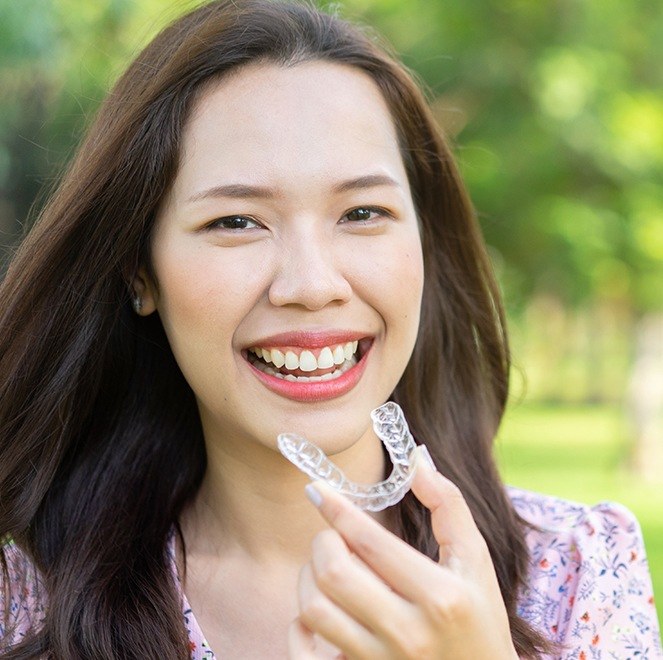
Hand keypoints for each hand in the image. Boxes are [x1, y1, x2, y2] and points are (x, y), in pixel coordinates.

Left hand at [288, 446, 517, 658]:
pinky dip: (299, 627)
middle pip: (334, 573)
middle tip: (334, 536)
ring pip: (314, 609)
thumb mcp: (474, 558)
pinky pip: (305, 654)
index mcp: (440, 596)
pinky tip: (316, 613)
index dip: (337, 508)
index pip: (370, 542)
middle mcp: (408, 633)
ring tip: (329, 568)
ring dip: (310, 577)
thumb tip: (415, 457)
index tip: (316, 488)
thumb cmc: (480, 617)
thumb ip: (448, 504)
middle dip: (324, 542)